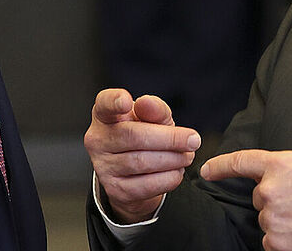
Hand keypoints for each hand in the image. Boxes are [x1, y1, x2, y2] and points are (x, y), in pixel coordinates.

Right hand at [84, 89, 200, 223]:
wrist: (137, 173)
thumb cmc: (144, 135)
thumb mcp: (152, 118)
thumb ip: (154, 108)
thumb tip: (147, 103)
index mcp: (105, 115)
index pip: (104, 104)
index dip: (114, 101)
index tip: (127, 101)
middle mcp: (98, 140)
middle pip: (134, 136)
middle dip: (170, 138)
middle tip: (193, 140)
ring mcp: (103, 167)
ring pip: (142, 162)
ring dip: (173, 159)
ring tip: (186, 156)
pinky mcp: (116, 190)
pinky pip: (147, 185)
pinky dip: (169, 178)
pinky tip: (176, 171)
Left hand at [201, 149, 291, 250]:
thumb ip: (284, 169)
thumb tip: (269, 178)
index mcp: (279, 165)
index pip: (241, 161)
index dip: (220, 165)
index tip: (207, 170)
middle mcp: (269, 190)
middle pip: (259, 197)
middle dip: (276, 200)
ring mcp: (271, 218)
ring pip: (267, 219)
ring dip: (282, 221)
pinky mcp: (274, 242)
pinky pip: (271, 239)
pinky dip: (285, 239)